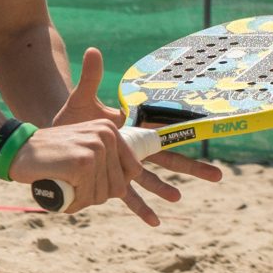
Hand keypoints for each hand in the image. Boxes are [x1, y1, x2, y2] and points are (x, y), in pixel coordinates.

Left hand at [53, 44, 225, 192]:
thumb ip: (90, 77)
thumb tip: (93, 50)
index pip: (164, 130)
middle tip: (219, 176)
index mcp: (132, 127)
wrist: (54, 136)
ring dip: (164, 188)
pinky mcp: (111, 178)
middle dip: (191, 167)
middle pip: (167, 157)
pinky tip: (154, 221)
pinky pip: (128, 195)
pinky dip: (140, 208)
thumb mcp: (81, 97)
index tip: (209, 137)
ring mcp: (123, 165)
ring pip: (150, 178)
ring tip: (178, 197)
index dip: (186, 134)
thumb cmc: (71, 115)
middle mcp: (133, 147)